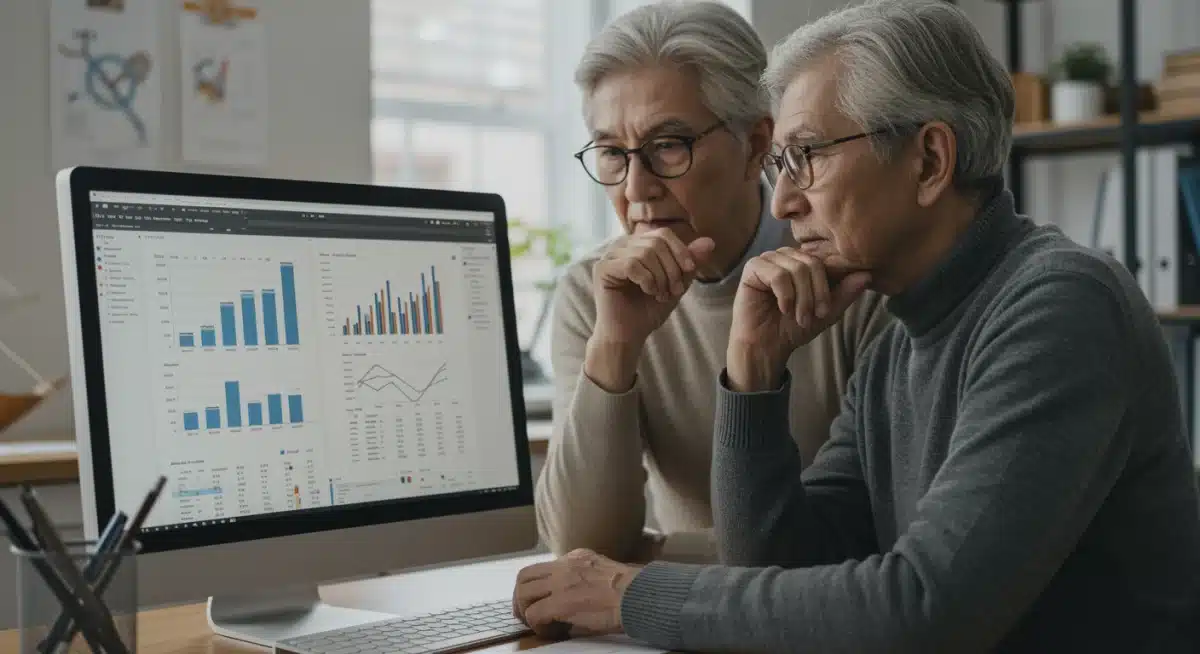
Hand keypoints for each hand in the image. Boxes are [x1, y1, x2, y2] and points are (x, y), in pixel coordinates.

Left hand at [512, 549, 640, 639]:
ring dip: (524, 610)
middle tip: (524, 612)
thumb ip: (582, 579)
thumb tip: (569, 601)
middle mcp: (565, 566)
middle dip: (520, 596)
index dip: (536, 587)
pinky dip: (537, 625)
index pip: (543, 567)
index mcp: (576, 558)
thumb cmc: (630, 591)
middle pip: (525, 576)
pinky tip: (548, 630)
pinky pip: (534, 613)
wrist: (639, 596)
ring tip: (534, 623)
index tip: (538, 600)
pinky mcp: (561, 602)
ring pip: (523, 592)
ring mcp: (561, 582)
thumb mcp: (602, 572)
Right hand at [592, 229, 714, 346]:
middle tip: (674, 291)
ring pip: (645, 253)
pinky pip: (631, 264)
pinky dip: (646, 280)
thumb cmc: (648, 310)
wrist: (628, 335)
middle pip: (656, 241)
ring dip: (660, 277)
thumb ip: (690, 263)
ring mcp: (610, 255)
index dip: (680, 250)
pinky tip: (648, 292)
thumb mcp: (677, 284)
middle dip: (672, 267)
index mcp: (638, 244)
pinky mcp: (602, 268)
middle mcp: (622, 245)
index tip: (689, 271)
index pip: (664, 233)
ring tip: (660, 294)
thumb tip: (709, 242)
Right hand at [728, 248, 869, 390]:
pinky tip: (783, 308)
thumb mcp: (826, 312)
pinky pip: (778, 274)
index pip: (825, 261)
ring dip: (801, 299)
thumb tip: (868, 274)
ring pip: (796, 269)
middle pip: (812, 264)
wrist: (767, 345)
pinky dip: (785, 296)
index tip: (825, 311)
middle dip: (816, 294)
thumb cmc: (793, 327)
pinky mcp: (753, 267)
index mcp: (803, 261)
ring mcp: (769, 259)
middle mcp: (786, 255)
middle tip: (813, 316)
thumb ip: (846, 293)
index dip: (827, 287)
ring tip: (798, 317)